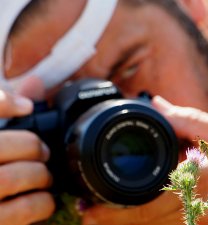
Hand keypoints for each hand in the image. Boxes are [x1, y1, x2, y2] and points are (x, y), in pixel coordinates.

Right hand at [0, 82, 54, 224]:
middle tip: (43, 153)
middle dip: (32, 147)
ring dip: (39, 175)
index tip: (28, 107)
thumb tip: (32, 88)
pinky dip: (41, 203)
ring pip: (11, 178)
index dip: (3, 103)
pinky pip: (21, 209)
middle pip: (2, 146)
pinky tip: (44, 201)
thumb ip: (4, 111)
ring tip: (44, 177)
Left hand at [83, 96, 207, 224]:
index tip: (92, 202)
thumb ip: (191, 120)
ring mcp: (202, 220)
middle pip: (146, 219)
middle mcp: (198, 203)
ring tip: (98, 219)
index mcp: (201, 175)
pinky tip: (134, 218)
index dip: (118, 205)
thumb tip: (158, 103)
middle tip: (86, 214)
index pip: (151, 194)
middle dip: (112, 221)